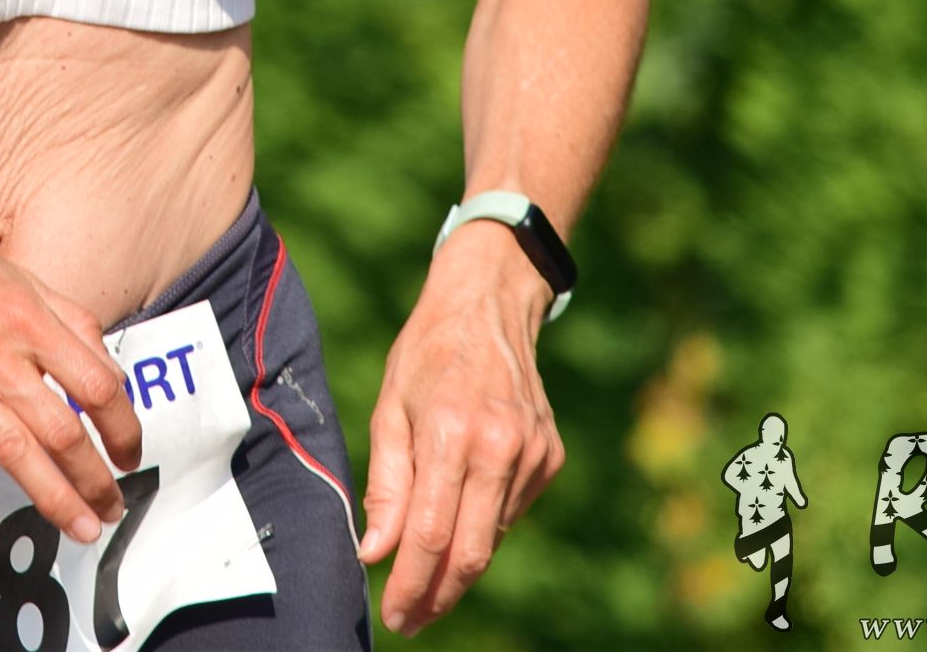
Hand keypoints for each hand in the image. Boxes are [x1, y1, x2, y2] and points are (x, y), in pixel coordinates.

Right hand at [0, 213, 148, 546]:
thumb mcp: (19, 275)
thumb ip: (68, 319)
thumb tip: (106, 369)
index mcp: (29, 318)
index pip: (97, 384)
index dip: (124, 427)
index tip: (131, 453)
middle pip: (62, 429)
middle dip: (95, 479)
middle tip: (112, 509)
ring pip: (12, 451)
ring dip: (52, 498)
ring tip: (80, 528)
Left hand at [357, 232, 566, 634]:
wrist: (490, 305)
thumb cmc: (426, 355)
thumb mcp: (389, 408)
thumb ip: (386, 485)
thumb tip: (375, 554)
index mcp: (451, 431)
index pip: (431, 534)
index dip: (411, 584)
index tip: (394, 616)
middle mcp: (500, 445)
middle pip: (472, 552)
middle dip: (438, 596)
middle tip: (409, 621)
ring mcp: (534, 453)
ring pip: (493, 538)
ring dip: (458, 565)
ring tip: (424, 574)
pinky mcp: (551, 457)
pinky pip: (510, 512)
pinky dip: (482, 525)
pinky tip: (461, 512)